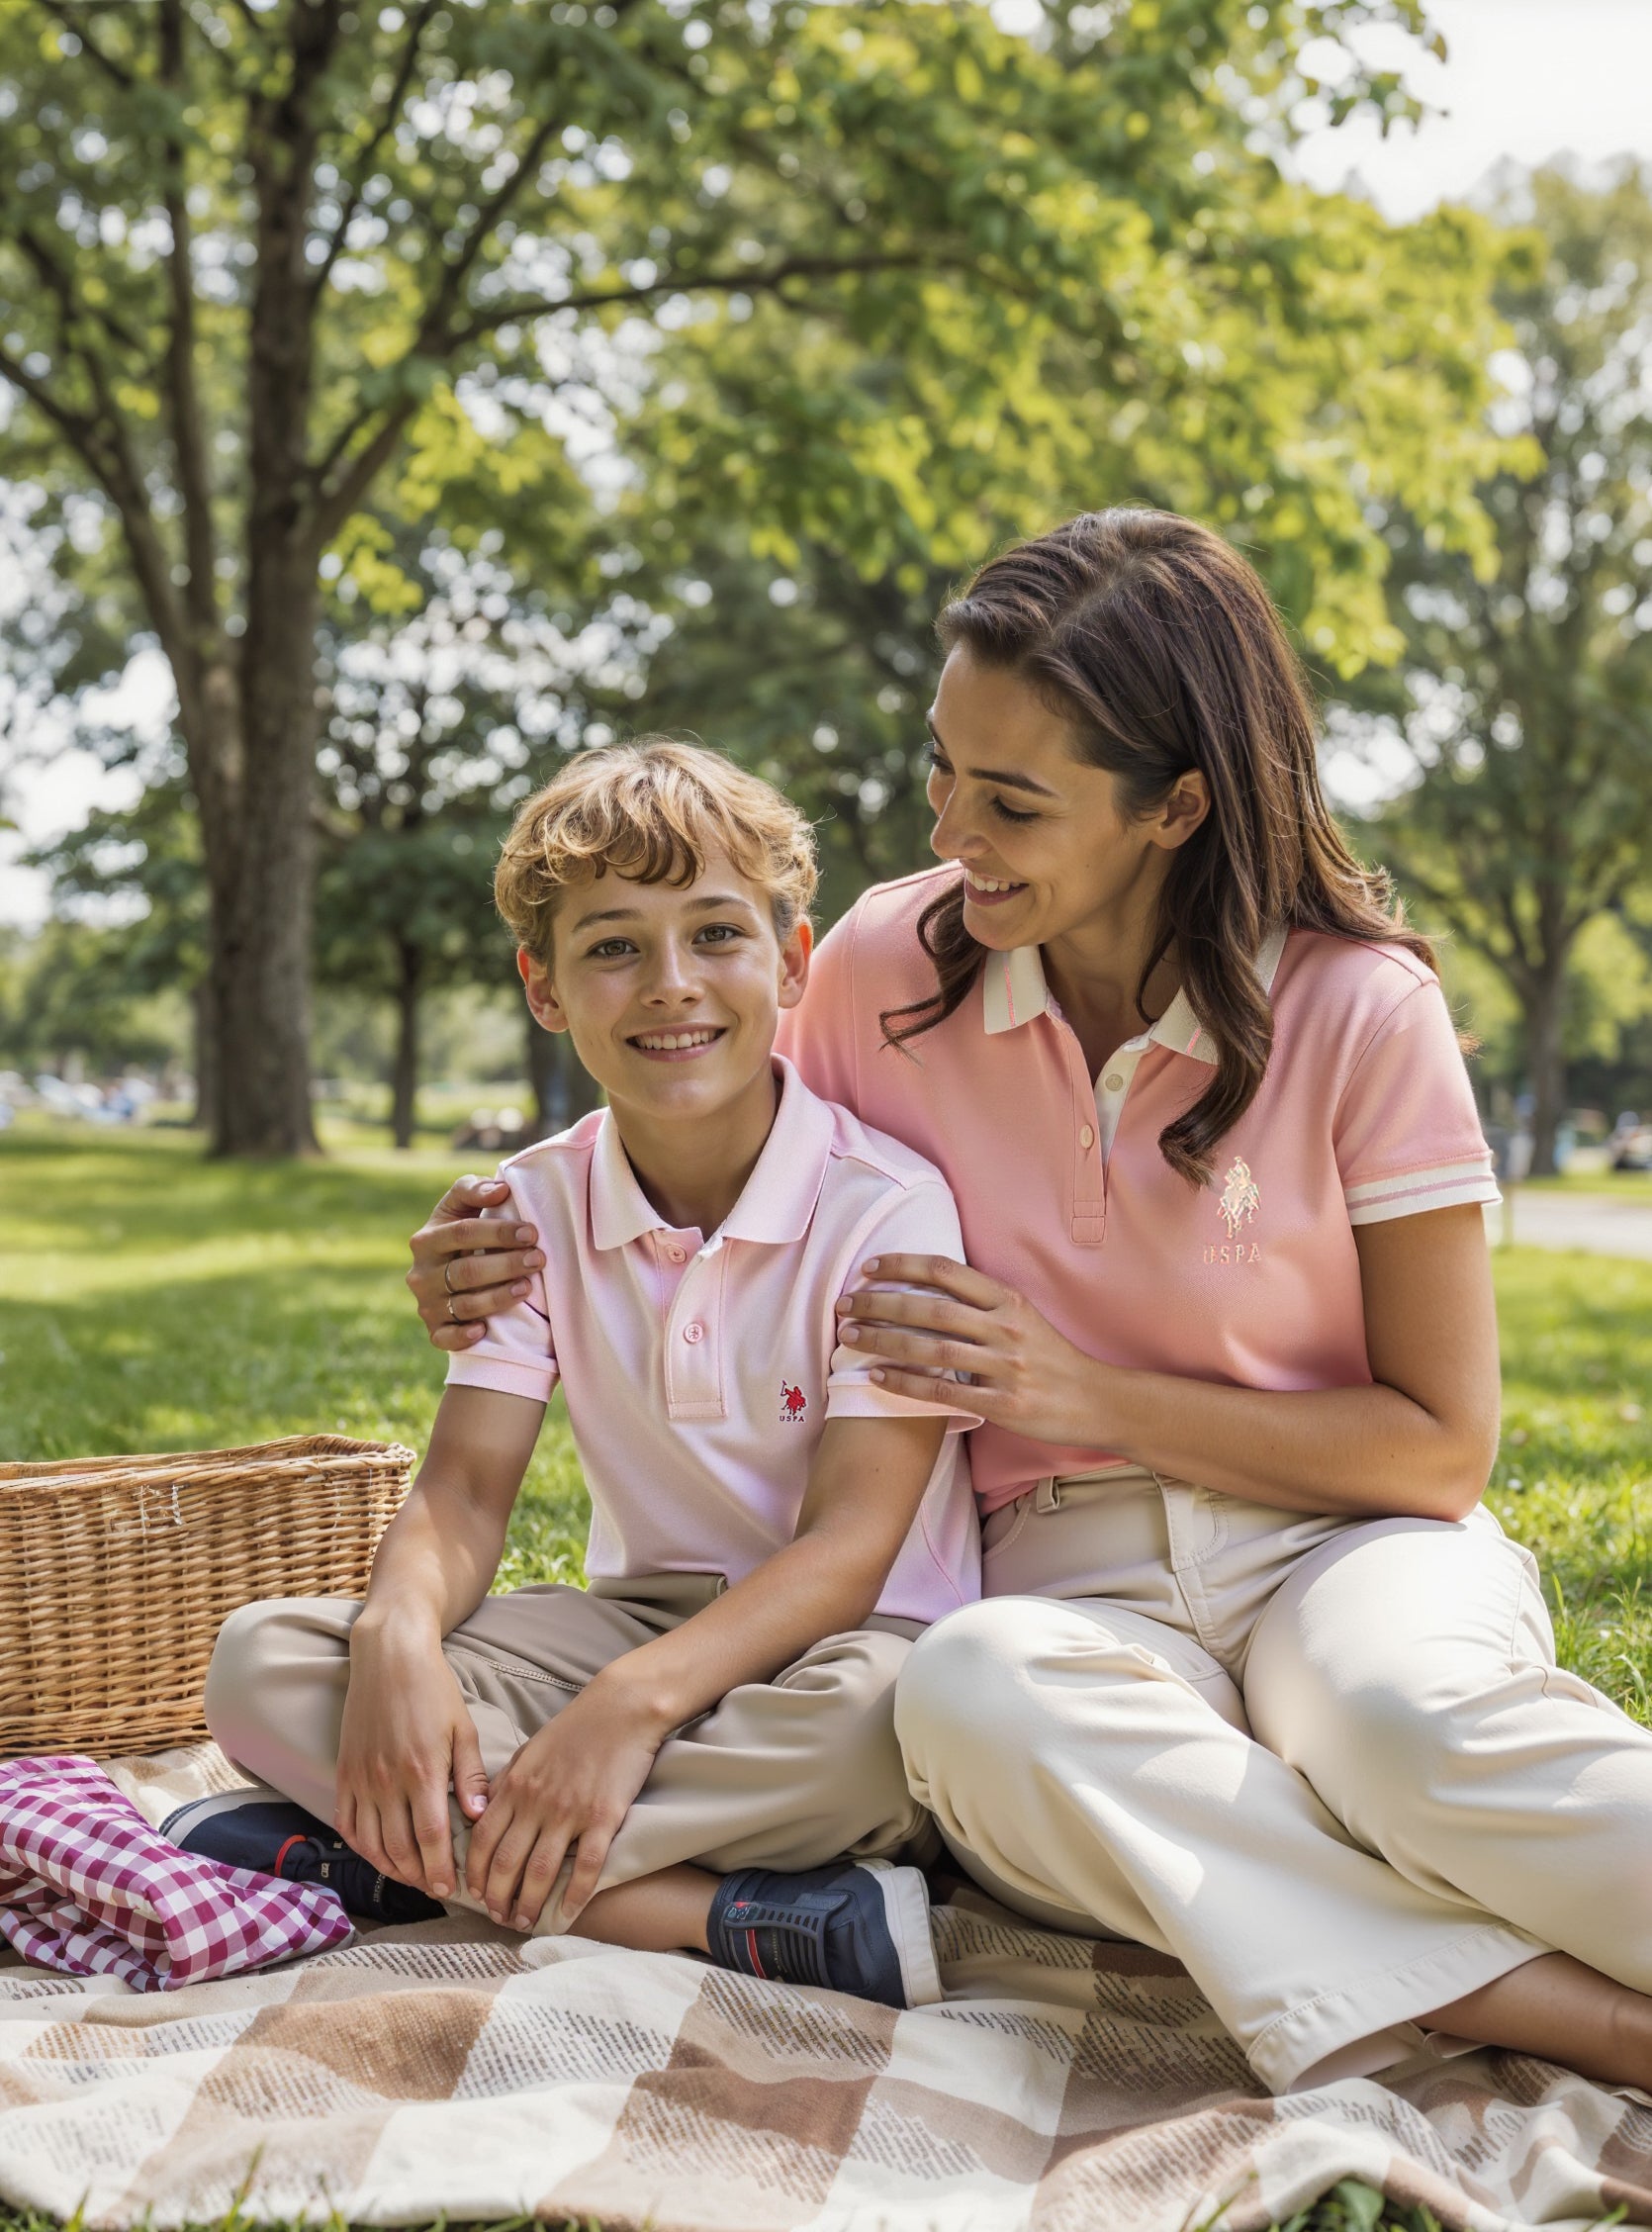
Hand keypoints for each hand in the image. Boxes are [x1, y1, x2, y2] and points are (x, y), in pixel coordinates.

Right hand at [335, 1628, 489, 1899]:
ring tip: (411, 1876)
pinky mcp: (344, 1773)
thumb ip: (470, 1776)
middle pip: (399, 1848)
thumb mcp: (463, 1728)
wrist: (390, 1658)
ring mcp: (361, 1778)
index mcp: (422, 1771)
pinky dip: (361, 1847)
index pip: (430, 1838)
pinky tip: (378, 1854)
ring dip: (391, 1868)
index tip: (451, 1888)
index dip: (440, 1869)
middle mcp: (387, 1781)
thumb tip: (478, 1818)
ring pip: (371, 1843)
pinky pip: (347, 1823)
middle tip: (435, 1888)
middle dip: (419, 1876)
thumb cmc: (434, 1690)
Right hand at [406, 1175, 544, 1351]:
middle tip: (539, 1258)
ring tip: (528, 1287)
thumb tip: (500, 1189)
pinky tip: (484, 1330)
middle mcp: (421, 1274)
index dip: (498, 1232)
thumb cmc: (464, 1233)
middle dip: (506, 1264)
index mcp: (426, 1240)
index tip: (531, 1232)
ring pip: (464, 1305)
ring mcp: (427, 1304)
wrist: (449, 1270)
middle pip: (467, 1271)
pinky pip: (445, 1339)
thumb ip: (474, 1189)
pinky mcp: (434, 1330)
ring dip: (498, 1297)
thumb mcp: (462, 1206)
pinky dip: (463, 1336)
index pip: (463, 1233)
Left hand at [465, 1677, 667, 1931]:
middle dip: (498, 1897)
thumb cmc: (576, 1728)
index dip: (476, 1873)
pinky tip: (567, 1913)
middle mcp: (537, 1801)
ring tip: (525, 1922)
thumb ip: (505, 1784)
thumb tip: (483, 1814)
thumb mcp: (530, 1751)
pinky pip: (585, 1866)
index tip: (476, 1895)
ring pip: (541, 1870)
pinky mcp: (603, 1817)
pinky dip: (574, 1896)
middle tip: (499, 1918)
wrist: (623, 1708)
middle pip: (506, 1862)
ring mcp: (570, 1810)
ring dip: (529, 1904)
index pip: (483, 1839)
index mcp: (516, 1785)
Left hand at [835, 1253, 1109, 1448]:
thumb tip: (929, 1286)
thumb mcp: (1025, 1316)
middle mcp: (1005, 1328)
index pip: (946, 1271)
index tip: (869, 1268)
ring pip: (932, 1349)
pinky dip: (907, 1383)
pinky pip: (944, 1392)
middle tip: (845, 1303)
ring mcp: (1005, 1367)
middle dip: (881, 1304)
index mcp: (1008, 1300)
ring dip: (884, 1341)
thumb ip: (983, 1301)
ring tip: (849, 1338)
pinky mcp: (1003, 1403)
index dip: (903, 1265)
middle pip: (931, 1309)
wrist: (1096, 1400)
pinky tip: (878, 1377)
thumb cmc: (1052, 1358)